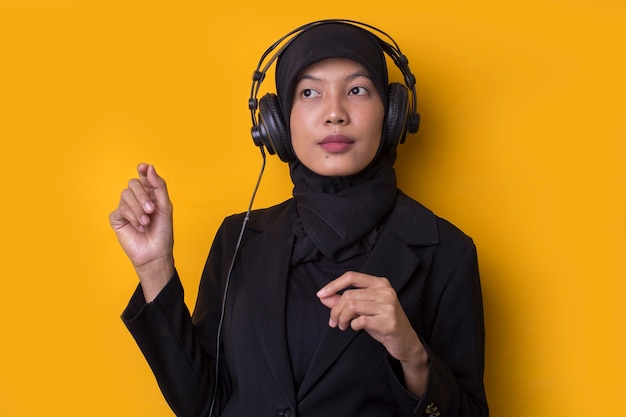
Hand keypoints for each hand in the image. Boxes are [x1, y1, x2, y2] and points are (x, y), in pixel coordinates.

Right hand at [109, 163, 173, 300]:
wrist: (155, 253)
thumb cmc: (163, 232)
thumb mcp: (165, 207)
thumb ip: (158, 186)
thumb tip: (148, 167)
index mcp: (150, 194)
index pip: (144, 177)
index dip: (143, 170)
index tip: (143, 167)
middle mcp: (137, 199)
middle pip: (133, 184)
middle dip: (143, 196)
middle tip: (151, 210)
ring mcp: (126, 208)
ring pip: (125, 195)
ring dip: (138, 209)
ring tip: (146, 222)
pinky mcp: (117, 218)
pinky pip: (120, 209)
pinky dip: (131, 217)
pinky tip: (138, 227)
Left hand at [316, 271, 428, 394]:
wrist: (405, 341)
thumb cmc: (382, 322)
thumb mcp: (363, 309)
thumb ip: (344, 301)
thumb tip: (323, 297)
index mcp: (380, 283)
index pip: (352, 277)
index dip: (333, 285)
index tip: (320, 294)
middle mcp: (386, 291)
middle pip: (349, 295)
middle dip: (336, 310)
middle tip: (334, 322)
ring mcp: (389, 305)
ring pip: (352, 306)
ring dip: (342, 318)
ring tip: (343, 326)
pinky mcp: (389, 321)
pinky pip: (360, 320)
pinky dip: (352, 325)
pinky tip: (355, 328)